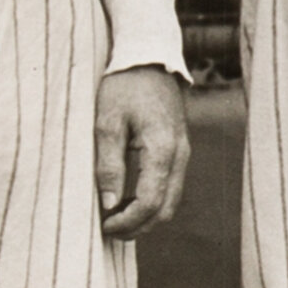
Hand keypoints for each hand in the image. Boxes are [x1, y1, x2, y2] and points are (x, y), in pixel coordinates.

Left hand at [94, 65, 189, 238]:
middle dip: (138, 227)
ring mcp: (184, 153)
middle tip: (109, 230)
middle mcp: (180, 155)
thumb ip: (109, 165)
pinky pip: (171, 187)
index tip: (104, 225)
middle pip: (165, 210)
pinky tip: (129, 200)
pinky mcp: (180, 151)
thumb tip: (109, 204)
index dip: (127, 221)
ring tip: (116, 218)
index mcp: (162, 149)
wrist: (149, 58)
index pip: (150, 202)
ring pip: (171, 202)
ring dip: (146, 217)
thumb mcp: (106, 123)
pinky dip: (153, 202)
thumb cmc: (124, 86)